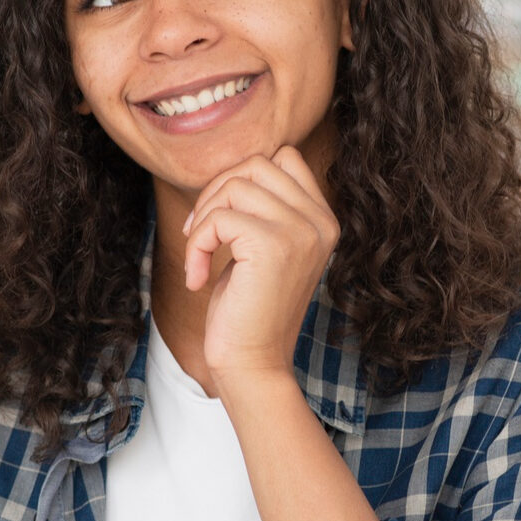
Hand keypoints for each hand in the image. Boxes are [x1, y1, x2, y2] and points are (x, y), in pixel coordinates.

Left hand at [181, 146, 338, 379]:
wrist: (252, 362)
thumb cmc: (248, 308)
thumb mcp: (262, 247)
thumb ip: (262, 206)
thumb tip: (232, 168)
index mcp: (324, 219)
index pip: (284, 157)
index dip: (242, 179)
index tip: (221, 220)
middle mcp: (320, 222)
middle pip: (257, 164)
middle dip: (217, 193)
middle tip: (201, 235)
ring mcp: (301, 232)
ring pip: (235, 185)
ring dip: (203, 219)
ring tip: (199, 256)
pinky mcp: (273, 245)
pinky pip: (219, 218)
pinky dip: (196, 244)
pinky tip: (198, 277)